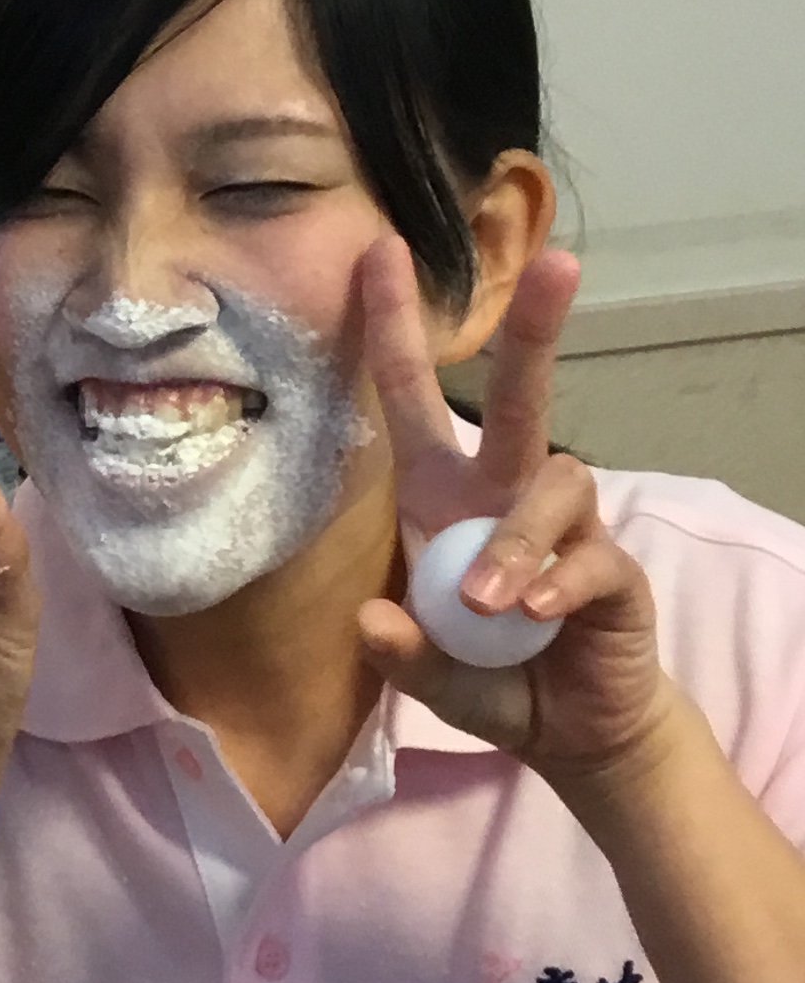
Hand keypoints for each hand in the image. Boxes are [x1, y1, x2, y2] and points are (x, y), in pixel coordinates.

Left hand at [355, 237, 679, 788]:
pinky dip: (557, 586)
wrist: (567, 732)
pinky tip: (538, 618)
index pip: (411, 397)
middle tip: (558, 264)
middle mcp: (505, 493)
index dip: (392, 327)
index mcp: (443, 494)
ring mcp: (566, 527)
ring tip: (485, 604)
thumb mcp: (426, 674)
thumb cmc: (488, 678)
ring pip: (553, 486)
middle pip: (523, 395)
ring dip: (514, 543)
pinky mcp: (612, 570)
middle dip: (534, 329)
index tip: (380, 250)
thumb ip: (399, 653)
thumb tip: (370, 622)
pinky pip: (589, 559)